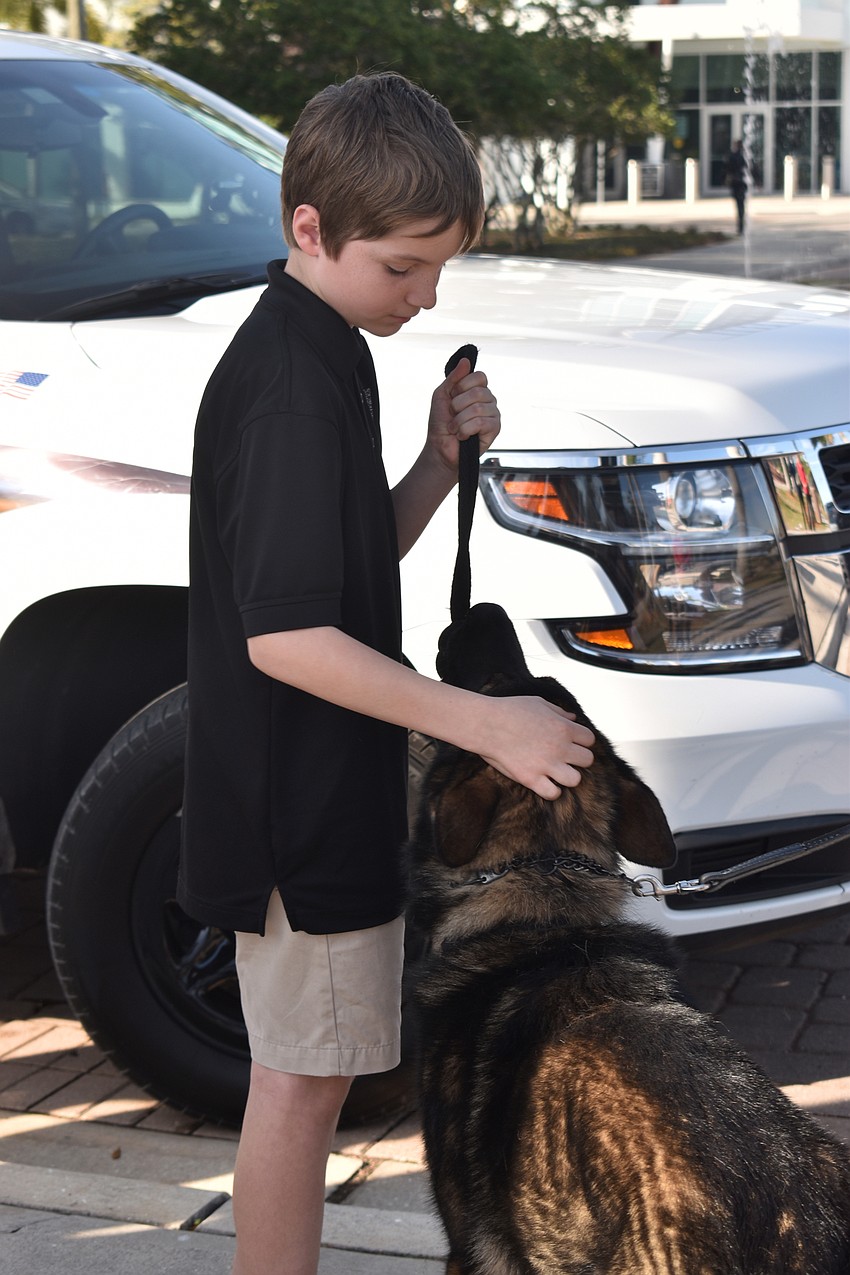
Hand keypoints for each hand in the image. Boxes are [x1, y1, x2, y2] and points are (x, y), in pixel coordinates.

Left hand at [426, 357, 500, 472]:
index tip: (452, 396)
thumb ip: (453, 378)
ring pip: (478, 408)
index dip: (463, 385)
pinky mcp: (495, 429)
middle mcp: (488, 400)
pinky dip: (465, 430)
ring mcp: (493, 414)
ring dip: (459, 420)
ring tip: (455, 428)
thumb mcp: (442, 395)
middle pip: (479, 392)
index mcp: (477, 390)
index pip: (480, 376)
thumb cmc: (440, 422)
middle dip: (458, 405)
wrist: (439, 447)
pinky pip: (481, 422)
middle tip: (453, 415)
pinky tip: (462, 436)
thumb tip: (466, 360)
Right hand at [477, 696, 594, 799]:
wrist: (485, 723)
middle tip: (563, 758)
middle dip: (577, 759)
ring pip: (575, 779)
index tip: (570, 743)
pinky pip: (553, 794)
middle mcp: (559, 747)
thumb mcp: (538, 702)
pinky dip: (550, 790)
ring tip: (555, 772)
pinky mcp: (531, 779)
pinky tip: (543, 782)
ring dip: (567, 776)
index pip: (589, 740)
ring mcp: (546, 764)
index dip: (581, 742)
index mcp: (564, 727)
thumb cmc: (510, 710)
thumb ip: (559, 712)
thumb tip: (573, 717)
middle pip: (587, 760)